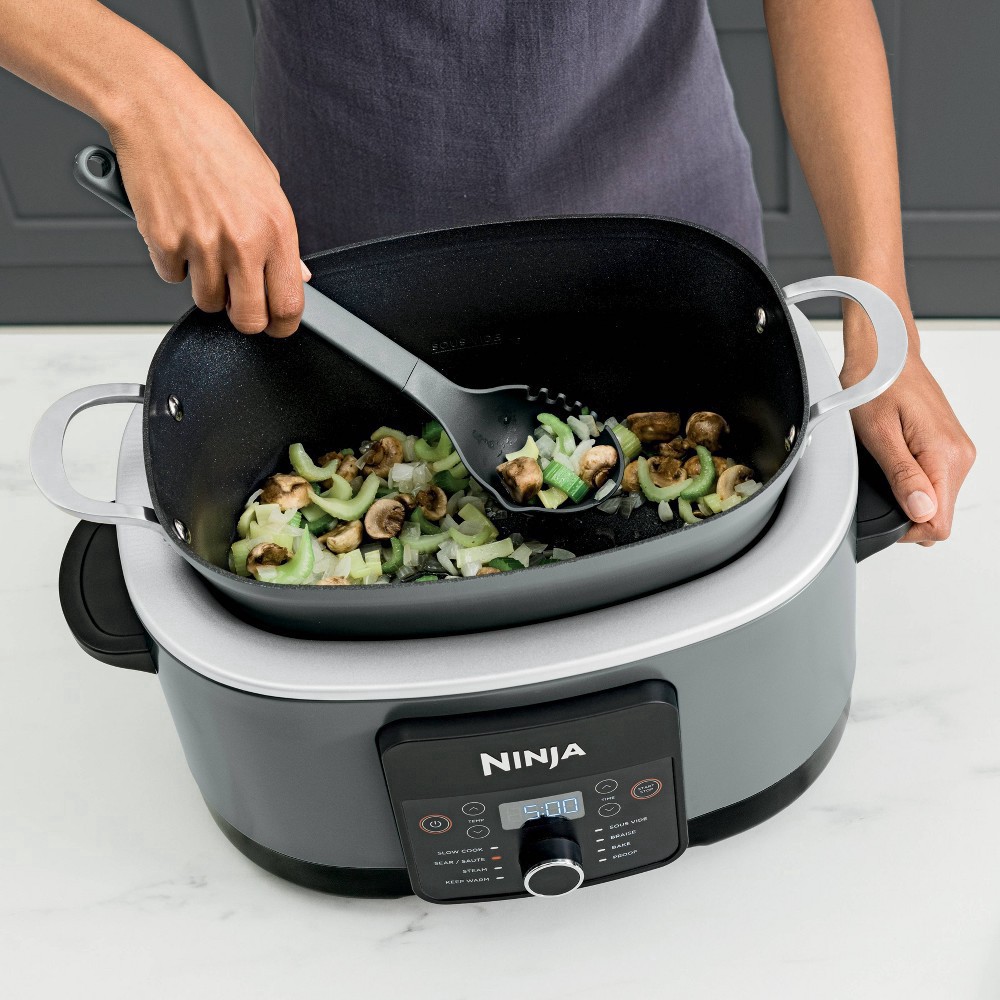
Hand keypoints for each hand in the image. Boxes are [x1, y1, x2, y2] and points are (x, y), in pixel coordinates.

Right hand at [107, 65, 308, 336]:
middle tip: (238, 299)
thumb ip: (281, 237)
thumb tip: (297, 275)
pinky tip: (178, 227)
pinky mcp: (162, 241)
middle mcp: (241, 241)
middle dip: (243, 317)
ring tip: (204, 247)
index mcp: (276, 228)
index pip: (288, 305)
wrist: (157, 107)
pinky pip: (171, 276)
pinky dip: (173, 262)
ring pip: (207, 301)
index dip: (282, 326)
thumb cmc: (213, 136)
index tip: (276, 326)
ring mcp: (200, 244)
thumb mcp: (266, 182)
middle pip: (248, 320)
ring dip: (206, 285)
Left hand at [843, 343, 975, 545]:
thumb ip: (902, 476)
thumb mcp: (878, 435)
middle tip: (877, 484)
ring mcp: (957, 450)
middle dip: (907, 511)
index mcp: (945, 455)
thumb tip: (921, 511)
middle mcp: (959, 454)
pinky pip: (935, 481)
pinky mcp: (949, 446)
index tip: (885, 511)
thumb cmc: (875, 387)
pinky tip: (894, 462)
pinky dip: (914, 482)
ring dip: (909, 495)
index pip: (938, 522)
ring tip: (883, 467)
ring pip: (937, 499)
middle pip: (938, 513)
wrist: (884, 356)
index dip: (908, 529)